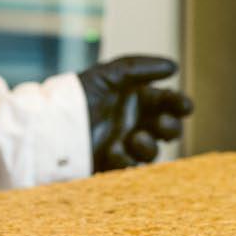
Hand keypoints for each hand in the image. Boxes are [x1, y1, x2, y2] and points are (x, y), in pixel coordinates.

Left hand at [77, 54, 193, 172]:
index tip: (184, 106)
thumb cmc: (77, 96)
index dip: (179, 104)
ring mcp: (124, 143)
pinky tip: (115, 153)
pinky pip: (132, 167)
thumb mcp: (108, 75)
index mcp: (134, 98)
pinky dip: (127, 161)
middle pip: (167, 128)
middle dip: (170, 127)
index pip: (167, 101)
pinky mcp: (113, 163)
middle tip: (161, 124)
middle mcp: (133, 121)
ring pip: (153, 151)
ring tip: (135, 139)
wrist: (51, 126)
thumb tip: (174, 68)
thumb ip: (140, 67)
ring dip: (149, 146)